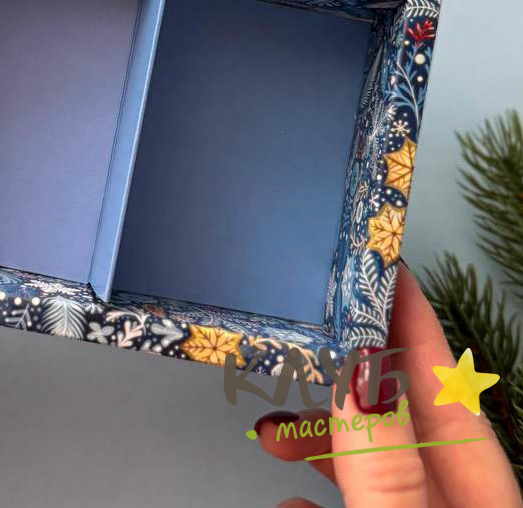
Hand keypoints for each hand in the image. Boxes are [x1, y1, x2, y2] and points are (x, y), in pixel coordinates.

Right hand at [256, 263, 521, 506]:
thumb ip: (384, 468)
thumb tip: (359, 376)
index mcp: (480, 495)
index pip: (445, 386)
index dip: (412, 320)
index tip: (376, 267)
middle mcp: (451, 504)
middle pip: (397, 415)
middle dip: (341, 377)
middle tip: (300, 337)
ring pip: (366, 462)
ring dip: (315, 439)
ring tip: (271, 434)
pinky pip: (349, 504)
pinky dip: (311, 497)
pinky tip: (286, 501)